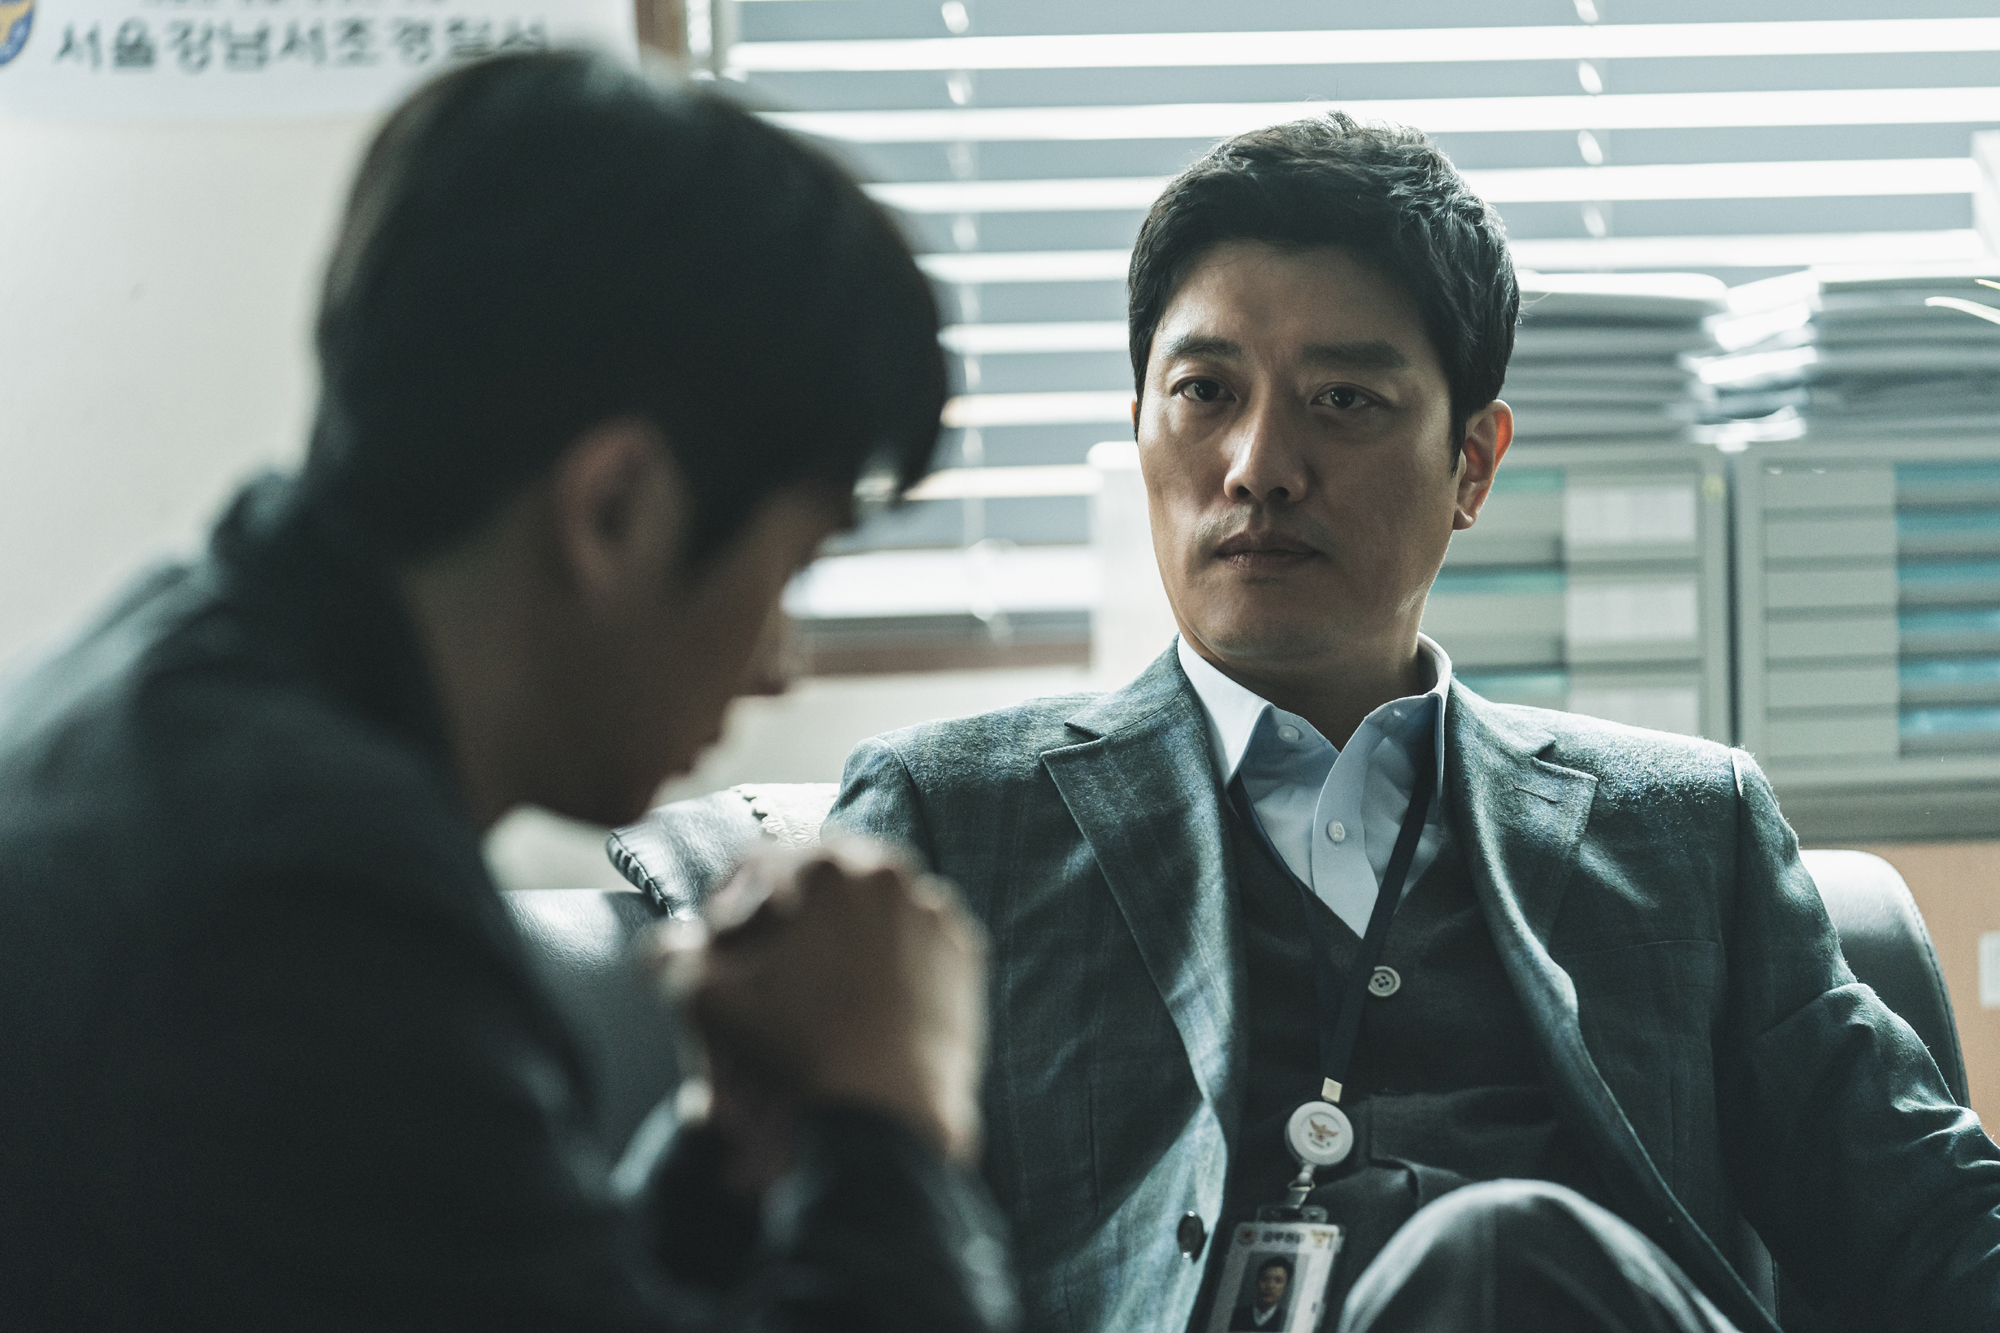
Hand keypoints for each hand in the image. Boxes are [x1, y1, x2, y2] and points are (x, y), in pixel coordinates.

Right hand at [646, 837, 987, 1167]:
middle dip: (790, 914)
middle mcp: (886, 871)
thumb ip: (671, 955)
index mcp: (822, 865)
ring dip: (840, 932)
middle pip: (818, 880)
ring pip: (870, 906)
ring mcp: (933, 910)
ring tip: (818, 985)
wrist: (884, 1114)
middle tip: (771, 964)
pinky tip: (866, 1001)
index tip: (722, 947)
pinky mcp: (965, 951)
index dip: (728, 907)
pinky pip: (916, 940)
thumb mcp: (704, 999)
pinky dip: (891, 959)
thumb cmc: (790, 1050)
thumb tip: (667, 940)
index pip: (756, 866)